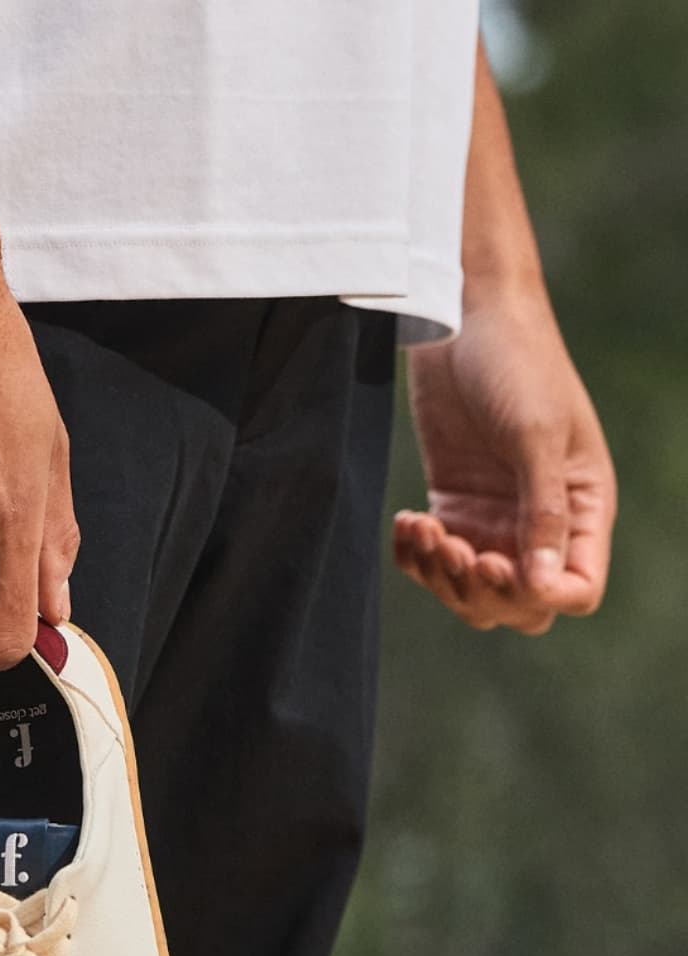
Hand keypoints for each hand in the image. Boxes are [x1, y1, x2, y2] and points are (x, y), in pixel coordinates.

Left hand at [396, 290, 616, 633]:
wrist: (466, 317)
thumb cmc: (518, 363)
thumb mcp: (535, 436)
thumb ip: (542, 513)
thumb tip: (542, 586)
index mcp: (583, 508)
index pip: (576, 589)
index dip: (540, 595)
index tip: (498, 561)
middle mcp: (541, 523)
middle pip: (519, 604)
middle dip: (483, 591)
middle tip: (454, 546)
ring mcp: (494, 518)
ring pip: (471, 591)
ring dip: (441, 576)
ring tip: (423, 530)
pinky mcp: (453, 506)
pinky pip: (434, 561)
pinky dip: (414, 557)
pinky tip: (406, 522)